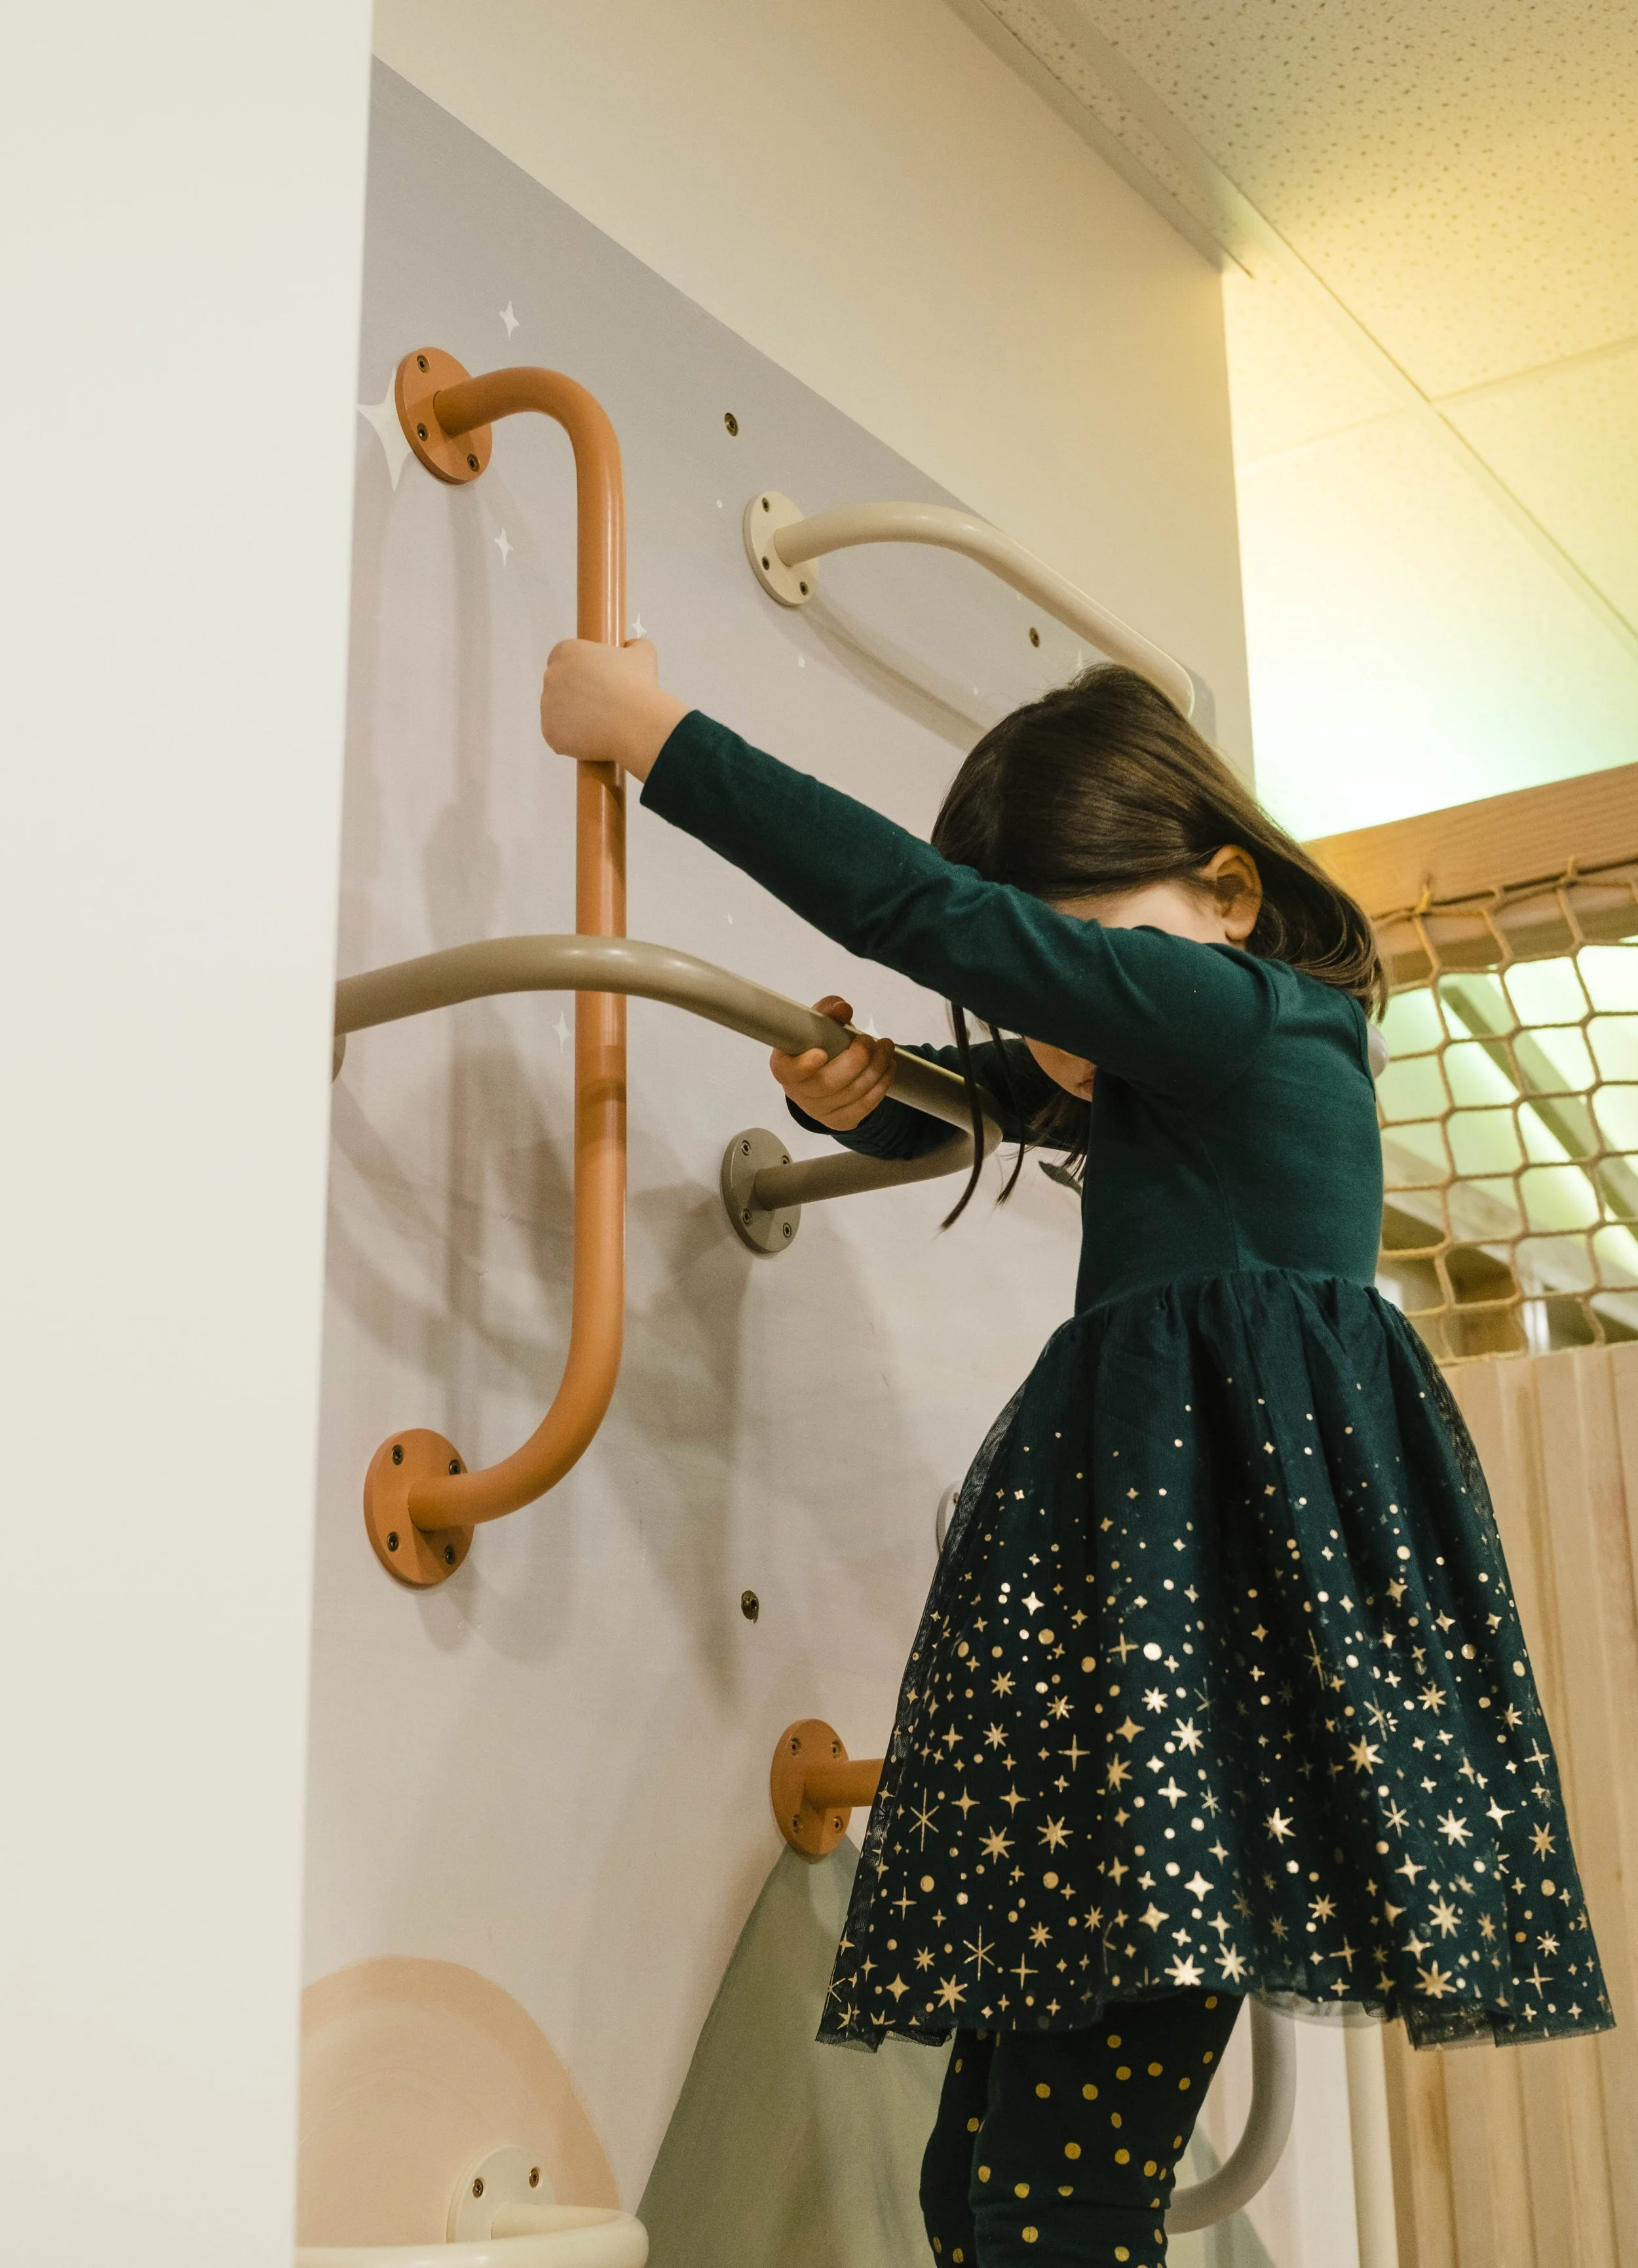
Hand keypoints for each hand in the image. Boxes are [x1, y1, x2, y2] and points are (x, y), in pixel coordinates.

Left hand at [538, 638, 688, 778]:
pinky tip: (594, 739)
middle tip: (601, 705)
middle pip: (558, 686)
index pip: (563, 658)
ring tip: (601, 724)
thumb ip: (633, 645)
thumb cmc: (639, 687)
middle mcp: (551, 676)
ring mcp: (547, 706)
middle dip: (575, 695)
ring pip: (558, 713)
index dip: (580, 671)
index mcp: (567, 652)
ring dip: (574, 718)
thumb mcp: (642, 654)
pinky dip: (573, 740)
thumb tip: (631, 646)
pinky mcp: (550, 733)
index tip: (594, 682)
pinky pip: (558, 737)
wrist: (637, 724)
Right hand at [771, 996, 894, 1130]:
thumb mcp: (818, 1024)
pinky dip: (881, 1085)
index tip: (820, 1053)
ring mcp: (819, 1111)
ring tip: (886, 1048)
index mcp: (785, 1067)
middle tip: (870, 1040)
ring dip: (876, 1068)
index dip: (802, 1066)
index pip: (787, 1071)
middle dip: (856, 1060)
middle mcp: (798, 1093)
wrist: (822, 1074)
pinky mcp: (840, 1121)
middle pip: (828, 1083)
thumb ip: (827, 1012)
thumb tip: (842, 1009)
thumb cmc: (816, 1045)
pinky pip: (864, 1107)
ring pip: (852, 1094)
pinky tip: (887, 1068)